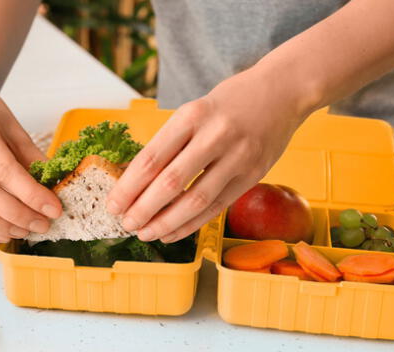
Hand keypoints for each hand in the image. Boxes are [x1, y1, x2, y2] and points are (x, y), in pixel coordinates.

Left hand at [106, 67, 314, 242]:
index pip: (151, 158)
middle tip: (125, 224)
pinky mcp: (253, 175)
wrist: (281, 92)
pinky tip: (172, 233)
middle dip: (143, 209)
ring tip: (146, 233)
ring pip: (195, 200)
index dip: (128, 187)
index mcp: (191, 116)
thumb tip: (132, 181)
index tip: (112, 205)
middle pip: (171, 182)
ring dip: (166, 223)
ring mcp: (237, 157)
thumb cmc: (227, 104)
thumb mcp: (193, 111)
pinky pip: (217, 207)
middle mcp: (214, 135)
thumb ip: (168, 143)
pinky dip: (191, 224)